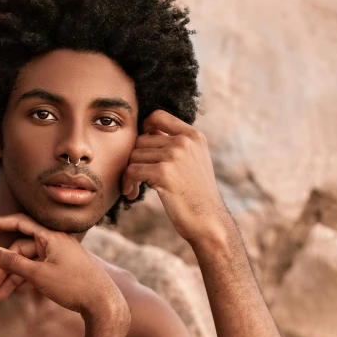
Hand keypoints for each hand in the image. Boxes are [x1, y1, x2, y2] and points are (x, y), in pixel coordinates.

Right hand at [0, 213, 128, 317]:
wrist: (103, 304)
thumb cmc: (74, 285)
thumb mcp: (39, 274)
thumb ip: (13, 262)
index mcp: (51, 236)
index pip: (19, 223)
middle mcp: (55, 242)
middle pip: (21, 249)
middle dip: (3, 267)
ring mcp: (59, 256)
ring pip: (28, 262)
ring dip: (12, 278)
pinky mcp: (62, 269)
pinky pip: (38, 270)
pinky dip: (26, 280)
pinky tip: (14, 293)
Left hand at [121, 109, 229, 244]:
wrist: (208, 220)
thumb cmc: (197, 195)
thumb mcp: (194, 161)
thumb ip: (175, 145)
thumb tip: (146, 132)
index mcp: (193, 135)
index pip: (158, 116)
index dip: (144, 128)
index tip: (141, 147)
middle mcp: (184, 141)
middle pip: (141, 140)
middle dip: (135, 159)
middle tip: (135, 178)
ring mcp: (175, 156)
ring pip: (134, 155)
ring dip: (130, 173)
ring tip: (135, 187)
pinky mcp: (164, 173)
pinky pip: (132, 170)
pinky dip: (128, 182)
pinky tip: (132, 193)